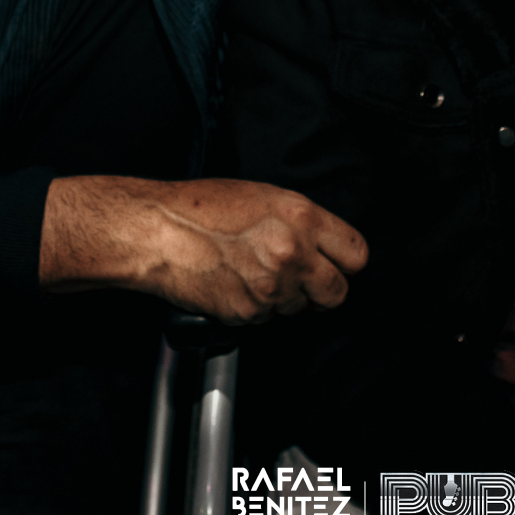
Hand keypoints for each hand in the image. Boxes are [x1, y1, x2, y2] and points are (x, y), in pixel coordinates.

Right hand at [38, 176, 367, 322]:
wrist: (157, 232)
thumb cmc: (202, 208)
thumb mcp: (263, 196)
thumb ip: (301, 221)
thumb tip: (322, 243)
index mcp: (302, 217)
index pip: (356, 254)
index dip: (345, 262)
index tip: (335, 264)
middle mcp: (293, 253)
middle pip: (337, 292)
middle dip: (323, 289)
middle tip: (301, 278)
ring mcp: (272, 287)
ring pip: (300, 309)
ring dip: (286, 298)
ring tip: (255, 273)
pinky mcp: (249, 312)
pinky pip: (267, 318)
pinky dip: (256, 308)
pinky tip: (236, 284)